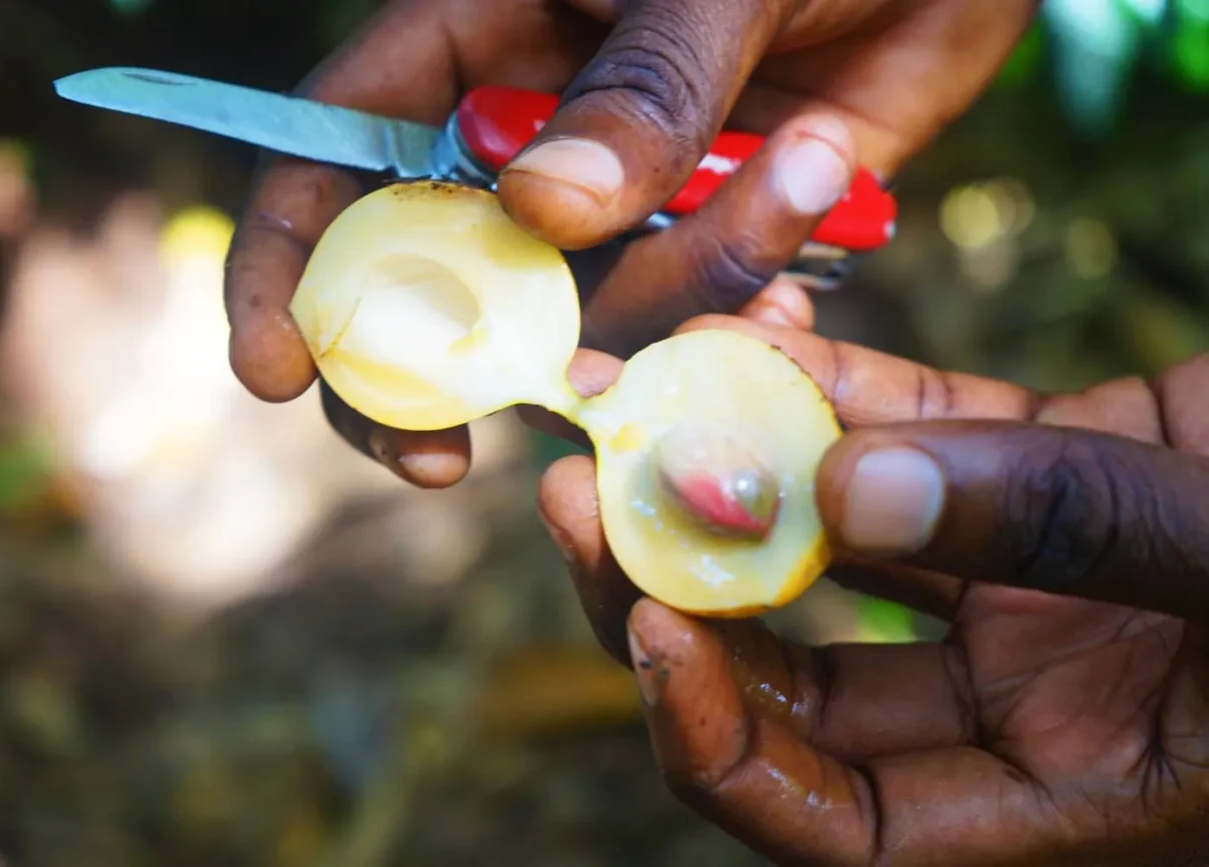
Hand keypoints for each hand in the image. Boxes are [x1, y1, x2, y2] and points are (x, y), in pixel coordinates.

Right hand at [223, 0, 1036, 488]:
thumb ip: (644, 83)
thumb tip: (541, 212)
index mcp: (480, 36)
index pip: (340, 151)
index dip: (291, 259)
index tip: (274, 368)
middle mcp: (529, 134)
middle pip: (427, 274)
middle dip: (429, 369)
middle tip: (436, 457)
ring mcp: (613, 202)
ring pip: (571, 316)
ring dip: (645, 332)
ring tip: (776, 250)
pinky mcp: (698, 246)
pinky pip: (679, 324)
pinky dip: (718, 338)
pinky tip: (784, 314)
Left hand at [537, 314, 1208, 865]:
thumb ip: (1072, 534)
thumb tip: (853, 480)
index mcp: (1061, 795)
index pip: (832, 821)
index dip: (719, 745)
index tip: (650, 623)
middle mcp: (1019, 701)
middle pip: (791, 675)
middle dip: (674, 584)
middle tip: (588, 484)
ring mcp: (1022, 580)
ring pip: (830, 540)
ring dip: (735, 469)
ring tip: (646, 384)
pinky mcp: (1044, 468)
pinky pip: (908, 427)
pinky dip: (835, 382)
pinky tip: (764, 323)